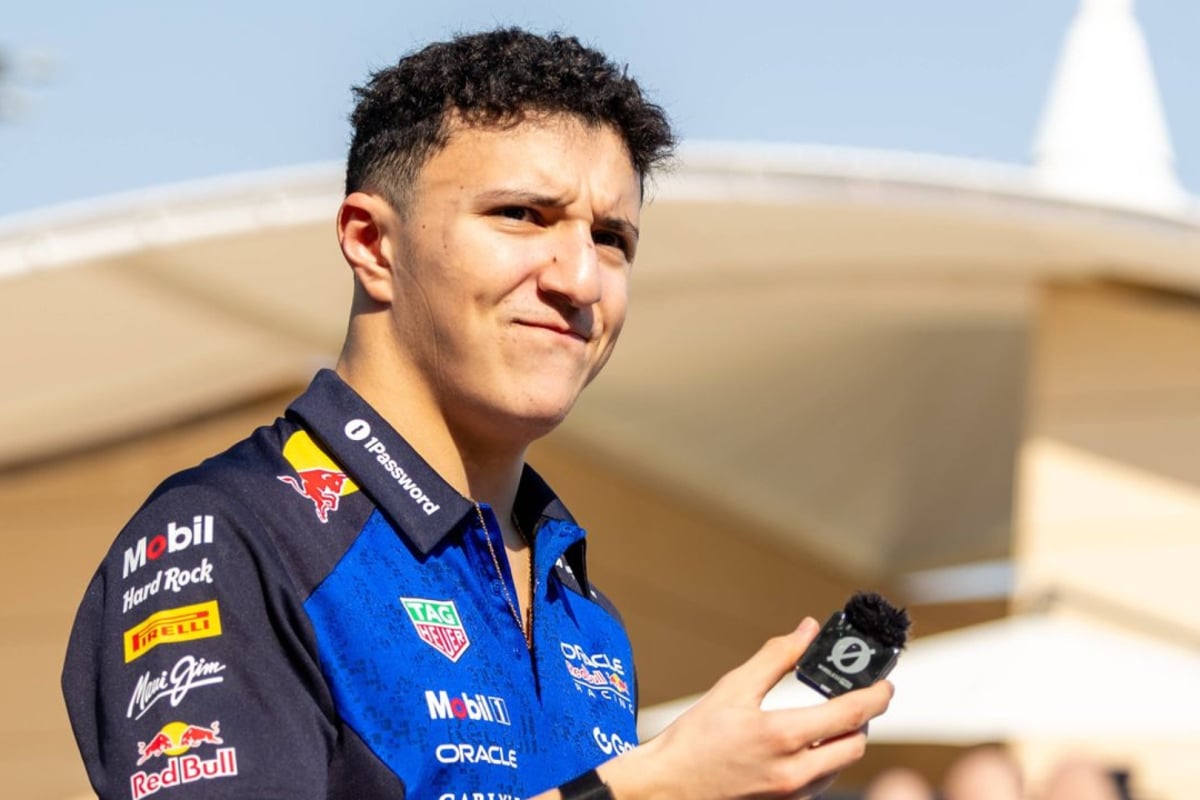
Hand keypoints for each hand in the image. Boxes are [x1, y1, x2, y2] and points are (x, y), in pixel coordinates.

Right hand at [596, 618, 893, 798]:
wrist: (670, 786)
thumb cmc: (695, 739)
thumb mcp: (733, 688)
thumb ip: (775, 657)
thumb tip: (806, 631)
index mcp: (782, 737)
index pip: (850, 715)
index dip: (876, 695)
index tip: (885, 683)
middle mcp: (794, 772)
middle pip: (856, 744)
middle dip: (861, 719)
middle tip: (853, 697)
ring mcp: (793, 794)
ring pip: (841, 765)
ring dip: (843, 740)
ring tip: (825, 718)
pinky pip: (821, 782)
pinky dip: (824, 761)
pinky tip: (803, 746)